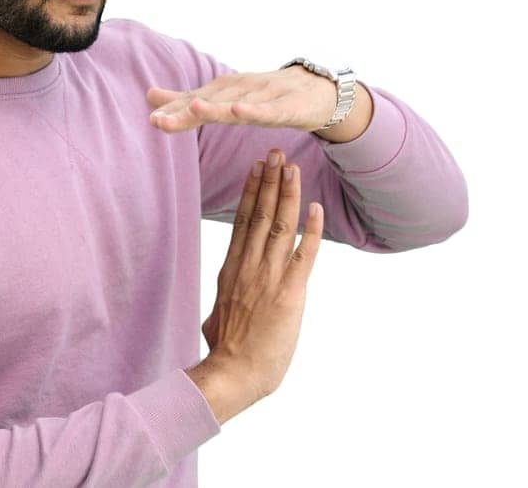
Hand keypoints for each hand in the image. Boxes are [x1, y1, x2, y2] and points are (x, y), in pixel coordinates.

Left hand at [146, 66, 336, 134]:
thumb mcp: (224, 100)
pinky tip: (238, 110)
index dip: (174, 110)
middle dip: (185, 111)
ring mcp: (265, 96)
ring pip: (237, 104)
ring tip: (193, 110)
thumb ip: (187, 100)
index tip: (152, 119)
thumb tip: (149, 96)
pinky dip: (254, 110)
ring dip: (215, 107)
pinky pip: (269, 110)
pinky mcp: (287, 107)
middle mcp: (241, 90)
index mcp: (224, 92)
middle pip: (211, 102)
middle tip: (159, 120)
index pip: (195, 102)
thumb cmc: (266, 96)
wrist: (316, 91)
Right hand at [198, 147, 324, 402]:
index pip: (242, 222)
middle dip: (268, 181)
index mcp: (231, 271)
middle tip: (274, 153)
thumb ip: (218, 312)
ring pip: (278, 226)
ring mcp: (268, 277)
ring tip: (291, 167)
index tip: (256, 169)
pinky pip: (303, 255)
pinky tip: (316, 209)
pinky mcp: (289, 293)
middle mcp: (248, 267)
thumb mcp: (215, 323)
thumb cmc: (225, 355)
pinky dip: (311, 231)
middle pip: (258, 215)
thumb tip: (211, 322)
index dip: (251, 192)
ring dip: (287, 195)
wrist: (233, 374)